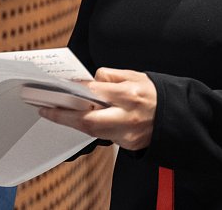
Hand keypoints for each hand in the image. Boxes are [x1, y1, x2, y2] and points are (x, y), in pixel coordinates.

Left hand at [37, 67, 156, 150]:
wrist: (177, 118)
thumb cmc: (156, 94)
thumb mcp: (136, 76)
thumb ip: (111, 77)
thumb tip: (90, 81)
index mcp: (131, 95)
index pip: (96, 93)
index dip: (75, 91)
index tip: (59, 88)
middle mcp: (128, 117)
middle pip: (89, 120)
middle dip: (64, 116)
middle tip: (45, 109)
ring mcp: (128, 134)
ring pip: (93, 131)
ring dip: (73, 122)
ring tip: (56, 112)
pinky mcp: (128, 145)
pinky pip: (103, 136)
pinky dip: (90, 127)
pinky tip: (79, 119)